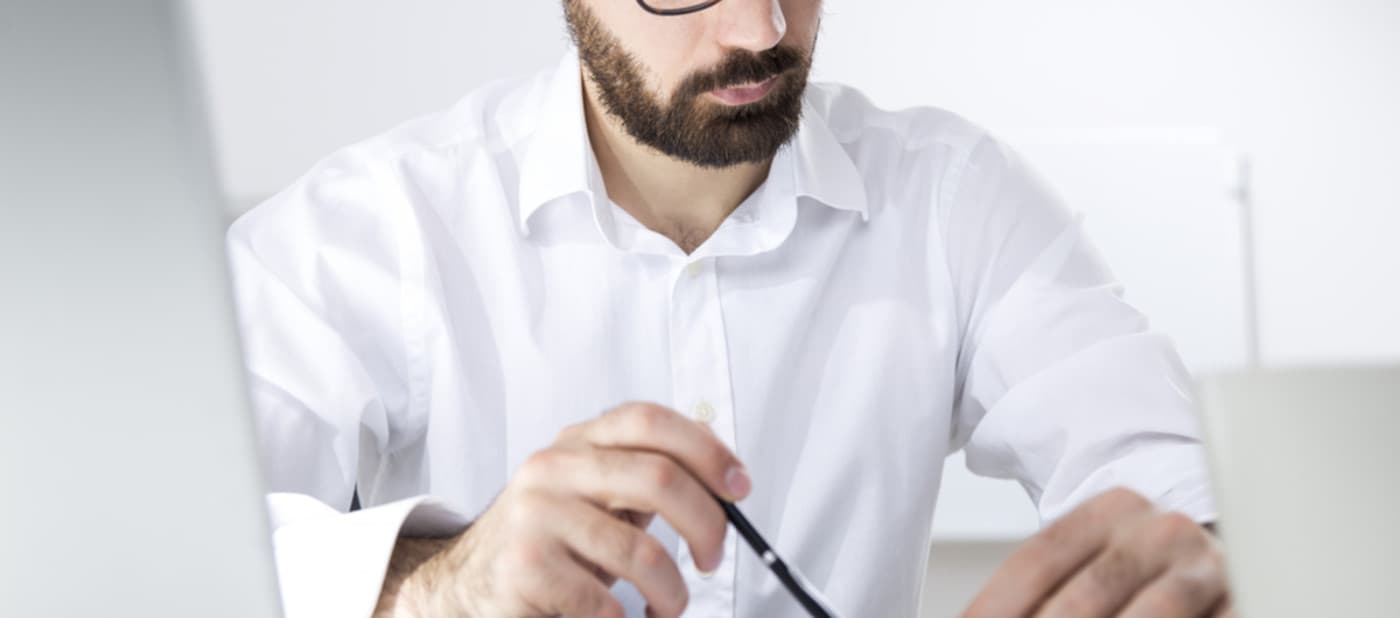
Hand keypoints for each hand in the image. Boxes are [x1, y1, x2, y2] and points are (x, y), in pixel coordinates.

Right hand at [376, 402, 750, 617]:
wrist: (465, 586)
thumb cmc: (547, 543)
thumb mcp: (594, 496)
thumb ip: (645, 477)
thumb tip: (724, 480)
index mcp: (577, 442)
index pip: (650, 421)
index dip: (706, 450)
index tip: (739, 489)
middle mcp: (554, 468)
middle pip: (659, 479)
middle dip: (707, 526)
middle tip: (712, 558)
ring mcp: (536, 515)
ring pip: (641, 554)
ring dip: (672, 594)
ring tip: (665, 607)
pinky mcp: (526, 567)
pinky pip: (605, 603)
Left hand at [963, 488, 1231, 617]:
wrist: (1213, 572)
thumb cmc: (1137, 581)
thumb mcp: (1089, 568)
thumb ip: (1040, 594)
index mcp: (1113, 508)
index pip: (1040, 558)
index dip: (998, 603)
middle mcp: (1163, 530)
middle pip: (1088, 594)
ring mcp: (1210, 569)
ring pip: (1148, 617)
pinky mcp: (1246, 599)